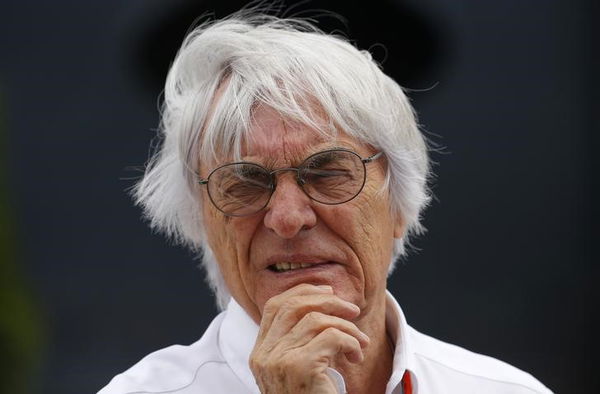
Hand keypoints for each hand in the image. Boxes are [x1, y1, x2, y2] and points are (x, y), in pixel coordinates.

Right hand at [249, 284, 369, 393]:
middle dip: (328, 301)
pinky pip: (332, 337)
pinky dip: (351, 342)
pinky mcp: (300, 368)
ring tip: (360, 344)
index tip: (328, 292)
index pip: (275, 306)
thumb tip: (325, 298)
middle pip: (294, 305)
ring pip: (317, 320)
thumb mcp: (298, 369)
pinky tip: (356, 357)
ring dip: (347, 327)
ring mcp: (279, 361)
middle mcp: (264, 355)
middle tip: (352, 310)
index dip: (303, 292)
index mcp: (260, 353)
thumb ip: (300, 341)